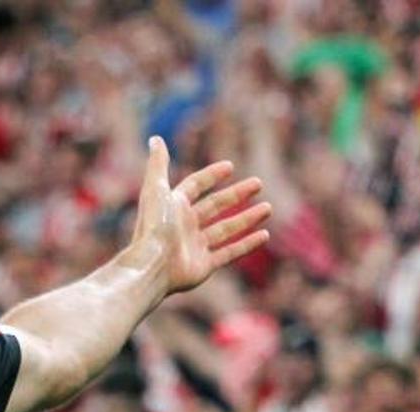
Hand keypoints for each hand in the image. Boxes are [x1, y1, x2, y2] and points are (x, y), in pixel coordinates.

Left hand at [125, 137, 270, 293]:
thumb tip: (154, 138)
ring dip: (247, 218)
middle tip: (258, 183)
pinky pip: (229, 252)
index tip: (230, 166)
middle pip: (215, 206)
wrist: (151, 266)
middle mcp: (183, 225)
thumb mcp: (155, 190)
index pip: (195, 186)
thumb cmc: (154, 226)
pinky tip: (264, 235)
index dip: (211, 175)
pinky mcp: (204, 266)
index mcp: (172, 206)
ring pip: (226, 229)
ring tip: (268, 208)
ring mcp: (194, 246)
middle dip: (237, 195)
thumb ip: (158, 164)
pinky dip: (247, 244)